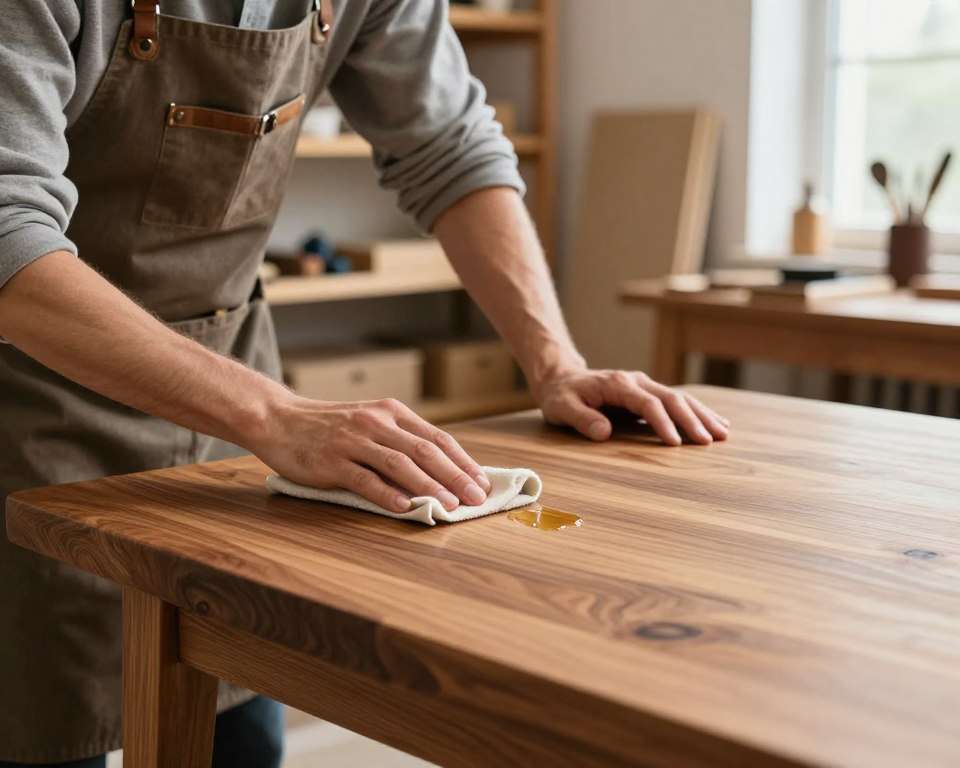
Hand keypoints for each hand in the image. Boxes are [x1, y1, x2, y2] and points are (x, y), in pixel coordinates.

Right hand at [252, 393, 490, 513]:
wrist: (279, 419)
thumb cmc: (330, 426)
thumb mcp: (370, 422)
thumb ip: (401, 441)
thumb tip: (441, 472)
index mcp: (392, 413)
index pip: (437, 438)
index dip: (462, 462)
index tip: (482, 482)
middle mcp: (376, 423)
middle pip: (425, 451)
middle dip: (455, 476)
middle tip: (476, 498)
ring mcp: (353, 440)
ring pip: (399, 464)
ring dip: (428, 486)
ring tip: (449, 506)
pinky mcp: (331, 460)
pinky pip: (364, 479)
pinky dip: (386, 494)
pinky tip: (405, 508)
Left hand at [534, 367, 728, 445]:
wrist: (562, 378)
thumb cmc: (561, 395)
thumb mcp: (562, 407)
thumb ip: (581, 418)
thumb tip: (604, 432)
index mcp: (617, 384)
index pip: (646, 403)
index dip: (662, 422)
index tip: (675, 443)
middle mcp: (636, 381)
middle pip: (670, 398)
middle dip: (692, 419)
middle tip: (710, 441)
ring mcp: (644, 385)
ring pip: (680, 398)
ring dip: (701, 415)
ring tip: (723, 433)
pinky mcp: (648, 393)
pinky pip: (677, 402)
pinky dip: (697, 412)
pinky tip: (717, 422)